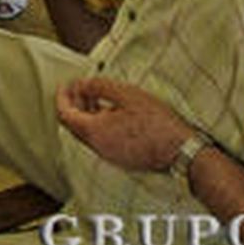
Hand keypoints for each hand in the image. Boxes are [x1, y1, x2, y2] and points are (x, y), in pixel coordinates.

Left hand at [55, 76, 194, 172]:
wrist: (180, 152)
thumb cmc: (155, 122)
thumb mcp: (127, 95)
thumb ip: (99, 87)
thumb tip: (81, 84)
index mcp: (94, 132)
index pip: (65, 115)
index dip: (62, 97)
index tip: (66, 84)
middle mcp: (97, 147)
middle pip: (73, 125)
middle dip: (73, 104)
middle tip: (81, 88)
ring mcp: (109, 156)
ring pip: (87, 134)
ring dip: (86, 114)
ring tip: (97, 97)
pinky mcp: (121, 160)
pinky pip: (100, 141)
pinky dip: (98, 125)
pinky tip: (112, 113)